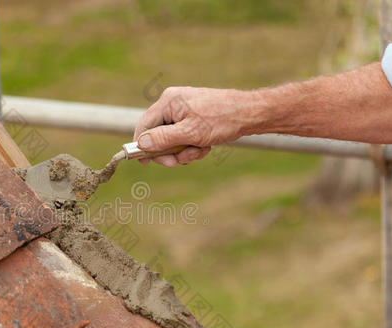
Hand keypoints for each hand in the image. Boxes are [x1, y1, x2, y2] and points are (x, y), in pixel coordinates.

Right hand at [133, 87, 249, 166]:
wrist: (250, 113)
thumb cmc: (222, 119)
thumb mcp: (190, 133)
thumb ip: (163, 139)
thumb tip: (141, 144)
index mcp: (168, 101)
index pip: (144, 125)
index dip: (141, 145)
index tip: (144, 163)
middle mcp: (173, 104)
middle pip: (157, 135)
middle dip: (169, 151)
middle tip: (177, 162)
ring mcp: (183, 111)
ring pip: (172, 140)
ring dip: (184, 151)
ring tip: (199, 150)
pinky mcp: (193, 118)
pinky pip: (183, 137)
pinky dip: (192, 146)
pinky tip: (205, 146)